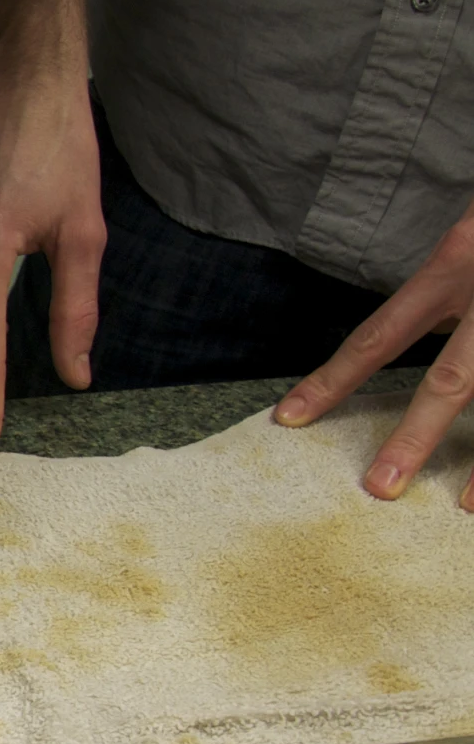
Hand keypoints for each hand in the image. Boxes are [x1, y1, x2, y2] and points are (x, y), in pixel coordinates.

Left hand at [275, 202, 473, 507]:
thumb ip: (448, 290)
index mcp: (456, 265)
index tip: (288, 418)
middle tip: (378, 488)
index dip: (334, 378)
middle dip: (416, 435)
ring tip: (466, 507)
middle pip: (454, 378)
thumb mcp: (470, 236)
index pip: (380, 333)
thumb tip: (411, 346)